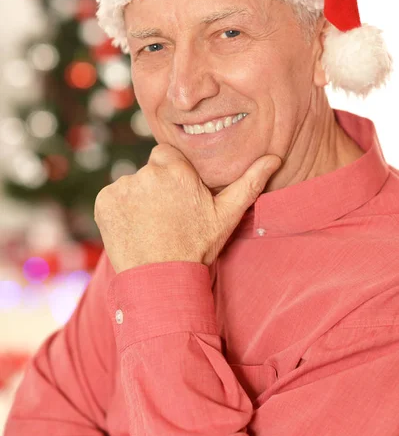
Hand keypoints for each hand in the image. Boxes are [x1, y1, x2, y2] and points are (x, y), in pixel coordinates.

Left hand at [94, 144, 281, 273]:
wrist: (161, 280)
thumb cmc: (196, 247)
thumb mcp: (227, 215)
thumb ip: (249, 182)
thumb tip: (274, 158)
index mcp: (176, 170)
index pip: (167, 155)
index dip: (173, 174)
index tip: (178, 196)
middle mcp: (147, 173)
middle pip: (149, 170)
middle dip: (156, 186)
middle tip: (166, 215)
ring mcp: (122, 187)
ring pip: (131, 184)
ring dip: (137, 198)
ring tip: (150, 225)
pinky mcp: (104, 202)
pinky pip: (112, 197)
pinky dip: (119, 209)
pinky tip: (134, 228)